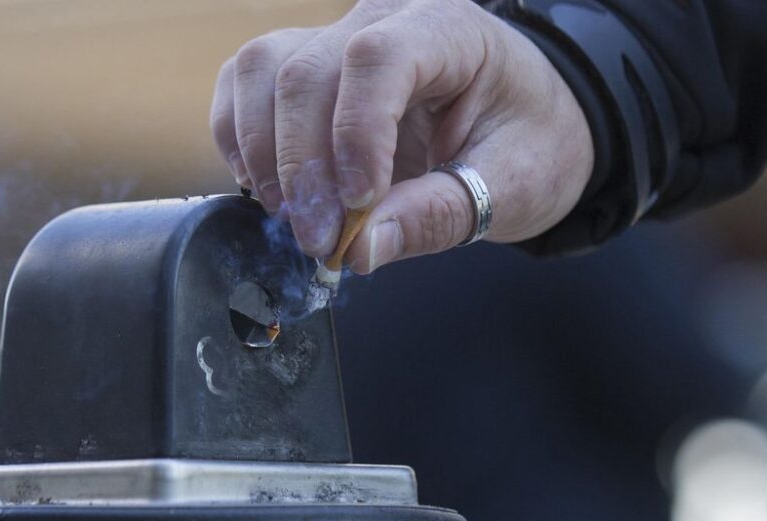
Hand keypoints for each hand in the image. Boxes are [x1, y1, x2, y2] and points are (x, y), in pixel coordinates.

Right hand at [210, 0, 594, 271]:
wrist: (524, 121)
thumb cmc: (528, 144)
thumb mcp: (512, 186)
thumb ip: (440, 215)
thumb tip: (360, 251)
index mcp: (448, 30)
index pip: (379, 58)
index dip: (355, 134)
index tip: (358, 205)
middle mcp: (381, 20)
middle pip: (306, 71)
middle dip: (302, 166)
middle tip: (319, 240)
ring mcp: (333, 38)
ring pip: (261, 70)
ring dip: (263, 153)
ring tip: (290, 216)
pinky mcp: (301, 67)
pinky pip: (244, 84)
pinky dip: (239, 138)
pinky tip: (263, 187)